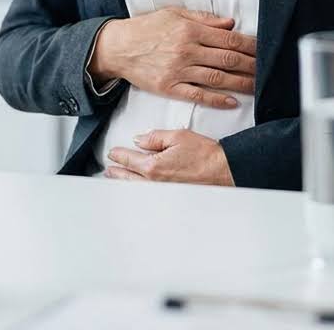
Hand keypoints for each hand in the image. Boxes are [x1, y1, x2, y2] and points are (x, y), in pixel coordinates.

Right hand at [89, 7, 256, 107]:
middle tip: (268, 70)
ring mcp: (178, 70)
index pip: (228, 38)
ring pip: (216, 78)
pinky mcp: (169, 87)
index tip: (264, 49)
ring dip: (240, 83)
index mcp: (190, 29)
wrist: (118, 47)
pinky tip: (232, 101)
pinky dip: (216, 99)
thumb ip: (203, 18)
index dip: (249, 45)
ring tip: (257, 86)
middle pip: (227, 59)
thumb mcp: (174, 14)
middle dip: (251, 65)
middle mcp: (186, 50)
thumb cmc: (147, 28)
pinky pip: (197, 95)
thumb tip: (230, 24)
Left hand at [105, 129, 233, 185]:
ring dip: (125, 182)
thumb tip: (139, 140)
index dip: (119, 155)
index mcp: (153, 166)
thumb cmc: (205, 155)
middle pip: (128, 177)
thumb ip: (155, 138)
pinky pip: (149, 195)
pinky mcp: (171, 198)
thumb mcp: (178, 137)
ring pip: (137, 188)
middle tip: (110, 168)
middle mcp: (155, 183)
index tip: (113, 153)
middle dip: (117, 171)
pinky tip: (138, 189)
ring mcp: (162, 193)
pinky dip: (139, 191)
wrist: (223, 171)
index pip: (129, 159)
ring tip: (117, 178)